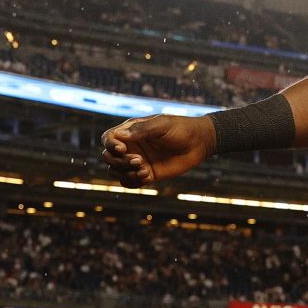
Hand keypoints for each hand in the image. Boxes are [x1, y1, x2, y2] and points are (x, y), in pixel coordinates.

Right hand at [100, 114, 215, 187]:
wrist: (199, 143)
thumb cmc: (181, 129)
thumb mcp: (162, 125)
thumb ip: (142, 129)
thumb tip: (120, 135)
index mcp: (131, 131)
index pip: (108, 138)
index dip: (110, 145)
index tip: (122, 149)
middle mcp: (131, 146)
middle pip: (108, 157)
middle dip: (119, 162)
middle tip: (139, 161)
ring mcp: (137, 161)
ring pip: (115, 171)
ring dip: (125, 173)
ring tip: (144, 170)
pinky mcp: (145, 174)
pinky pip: (129, 182)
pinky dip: (133, 182)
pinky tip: (147, 176)